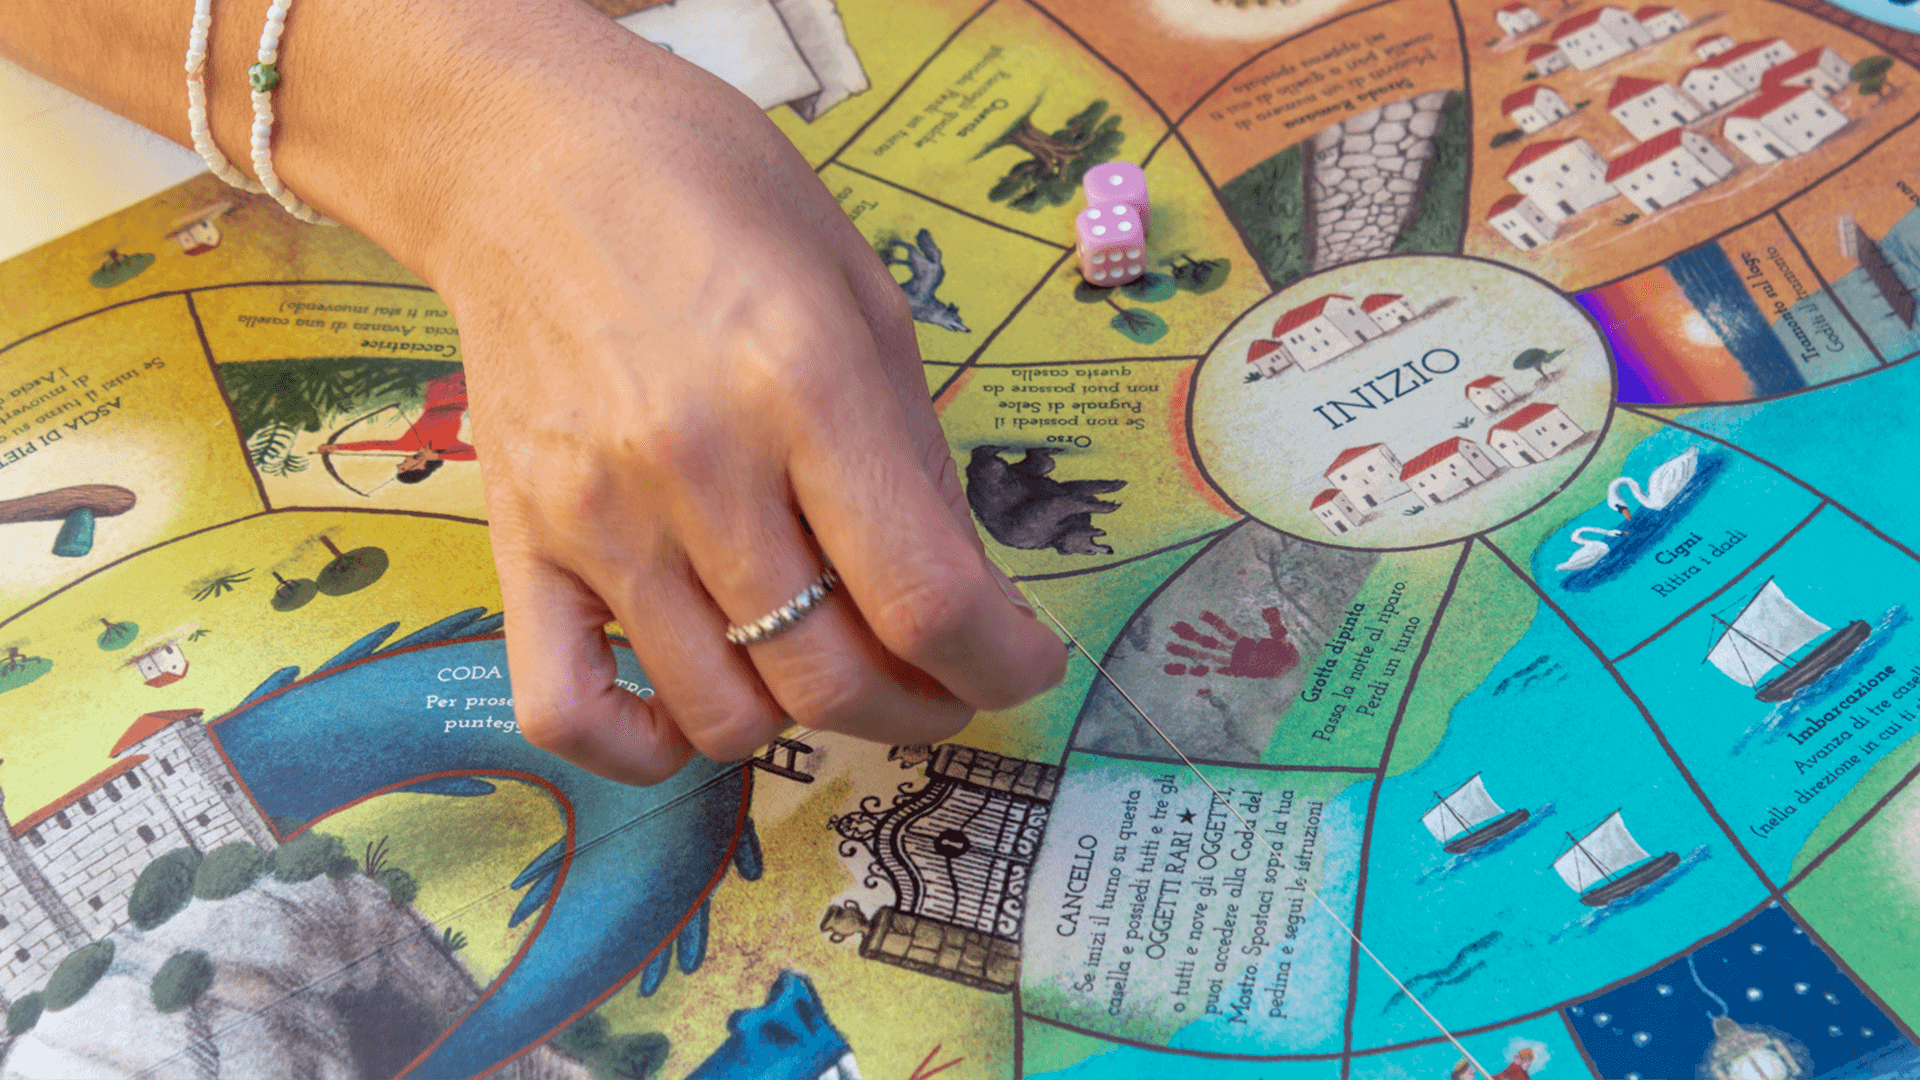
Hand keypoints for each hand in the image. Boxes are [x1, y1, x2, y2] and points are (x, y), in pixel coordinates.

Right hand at [383, 8, 1068, 782]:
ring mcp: (595, 516)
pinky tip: (694, 708)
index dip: (1003, 664)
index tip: (1024, 665)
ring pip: (724, 716)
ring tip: (829, 665)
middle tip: (946, 680)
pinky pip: (568, 711)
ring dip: (805, 720)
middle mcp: (697, 467)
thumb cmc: (718, 199)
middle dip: (924, 706)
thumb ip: (915, 459)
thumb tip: (967, 599)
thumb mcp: (865, 297)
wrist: (526, 153)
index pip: (928, 600)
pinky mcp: (516, 543)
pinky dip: (644, 747)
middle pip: (833, 679)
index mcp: (807, 387)